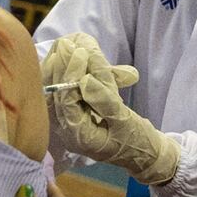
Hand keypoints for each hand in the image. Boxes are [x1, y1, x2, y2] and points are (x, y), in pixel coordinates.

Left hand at [41, 33, 138, 166]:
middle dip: (62, 66)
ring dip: (60, 67)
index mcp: (79, 136)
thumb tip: (86, 80)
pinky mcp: (71, 112)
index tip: (82, 52)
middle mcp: (67, 129)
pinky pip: (61, 90)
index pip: (67, 99)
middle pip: (55, 93)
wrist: (142, 154)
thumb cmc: (138, 140)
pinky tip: (69, 57)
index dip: (72, 74)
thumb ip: (106, 102)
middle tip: (68, 43)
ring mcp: (66, 121)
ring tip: (67, 44)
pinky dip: (65, 72)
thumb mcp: (127, 122)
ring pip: (54, 90)